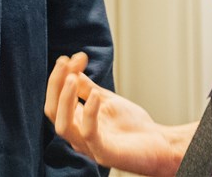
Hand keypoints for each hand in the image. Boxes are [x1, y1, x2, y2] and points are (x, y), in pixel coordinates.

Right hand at [45, 52, 195, 175]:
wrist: (159, 144)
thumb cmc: (131, 125)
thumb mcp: (104, 99)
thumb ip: (86, 87)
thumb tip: (70, 65)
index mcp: (75, 122)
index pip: (55, 99)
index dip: (58, 76)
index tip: (71, 57)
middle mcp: (76, 135)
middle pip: (52, 111)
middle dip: (56, 84)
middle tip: (65, 61)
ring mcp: (88, 147)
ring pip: (63, 125)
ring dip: (65, 99)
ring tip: (72, 77)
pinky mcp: (104, 153)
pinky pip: (89, 133)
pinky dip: (89, 112)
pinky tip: (96, 95)